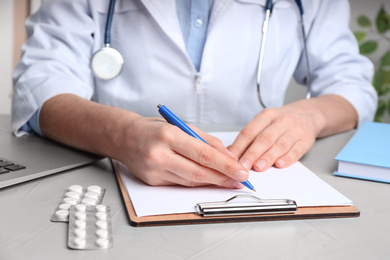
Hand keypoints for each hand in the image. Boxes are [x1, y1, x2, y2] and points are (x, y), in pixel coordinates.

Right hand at [116, 116, 248, 187]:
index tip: (241, 172)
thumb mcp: (180, 126)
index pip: (204, 154)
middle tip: (241, 181)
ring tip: (229, 181)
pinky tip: (209, 181)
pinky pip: (181, 184)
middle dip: (223, 178)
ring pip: (191, 181)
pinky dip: (197, 183)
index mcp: (168, 136)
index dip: (226, 166)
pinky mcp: (152, 182)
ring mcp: (154, 171)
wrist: (123, 137)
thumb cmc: (153, 129)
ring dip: (213, 183)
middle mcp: (160, 155)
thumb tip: (228, 157)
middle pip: (199, 172)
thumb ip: (205, 140)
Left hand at [228, 100, 322, 171]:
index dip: (239, 146)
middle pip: (264, 139)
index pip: (250, 131)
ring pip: (279, 145)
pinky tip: (279, 165)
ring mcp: (294, 130)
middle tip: (243, 166)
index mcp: (266, 116)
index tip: (231, 159)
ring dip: (268, 157)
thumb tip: (230, 152)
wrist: (309, 114)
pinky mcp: (306, 140)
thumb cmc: (281, 121)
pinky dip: (287, 158)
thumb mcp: (264, 122)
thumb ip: (249, 137)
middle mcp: (281, 121)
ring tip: (258, 168)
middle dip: (252, 154)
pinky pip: (296, 150)